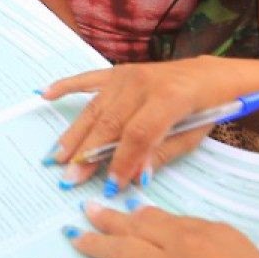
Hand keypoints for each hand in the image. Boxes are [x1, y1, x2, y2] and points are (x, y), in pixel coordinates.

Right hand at [40, 57, 229, 189]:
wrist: (213, 75)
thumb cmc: (208, 109)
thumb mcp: (192, 137)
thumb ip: (159, 155)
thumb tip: (131, 177)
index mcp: (168, 99)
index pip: (137, 134)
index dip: (122, 161)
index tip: (110, 185)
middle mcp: (142, 83)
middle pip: (109, 122)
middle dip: (89, 154)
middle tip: (70, 177)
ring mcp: (127, 75)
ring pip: (95, 108)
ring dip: (74, 134)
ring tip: (57, 156)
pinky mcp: (119, 72)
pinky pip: (88, 79)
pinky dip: (66, 86)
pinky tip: (45, 95)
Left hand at [67, 203, 258, 257]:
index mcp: (219, 234)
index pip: (171, 221)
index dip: (146, 218)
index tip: (132, 214)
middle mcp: (193, 245)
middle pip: (142, 226)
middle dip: (112, 219)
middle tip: (90, 211)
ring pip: (124, 252)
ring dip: (95, 244)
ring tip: (76, 238)